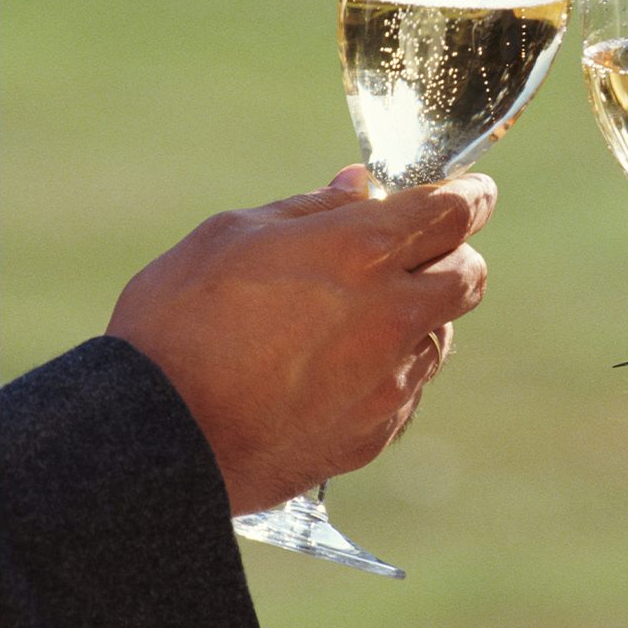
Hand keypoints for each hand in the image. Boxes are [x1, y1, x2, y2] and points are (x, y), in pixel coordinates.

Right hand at [106, 166, 495, 515]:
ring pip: (441, 334)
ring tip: (356, 318)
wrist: (152, 442)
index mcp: (362, 250)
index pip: (456, 213)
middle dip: (454, 255)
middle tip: (418, 251)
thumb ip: (312, 208)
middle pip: (470, 275)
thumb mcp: (235, 235)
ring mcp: (390, 379)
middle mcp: (394, 314)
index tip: (474, 191)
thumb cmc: (180, 320)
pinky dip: (390, 370)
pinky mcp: (376, 432)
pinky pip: (408, 388)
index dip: (472, 195)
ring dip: (419, 316)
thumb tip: (361, 186)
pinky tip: (337, 370)